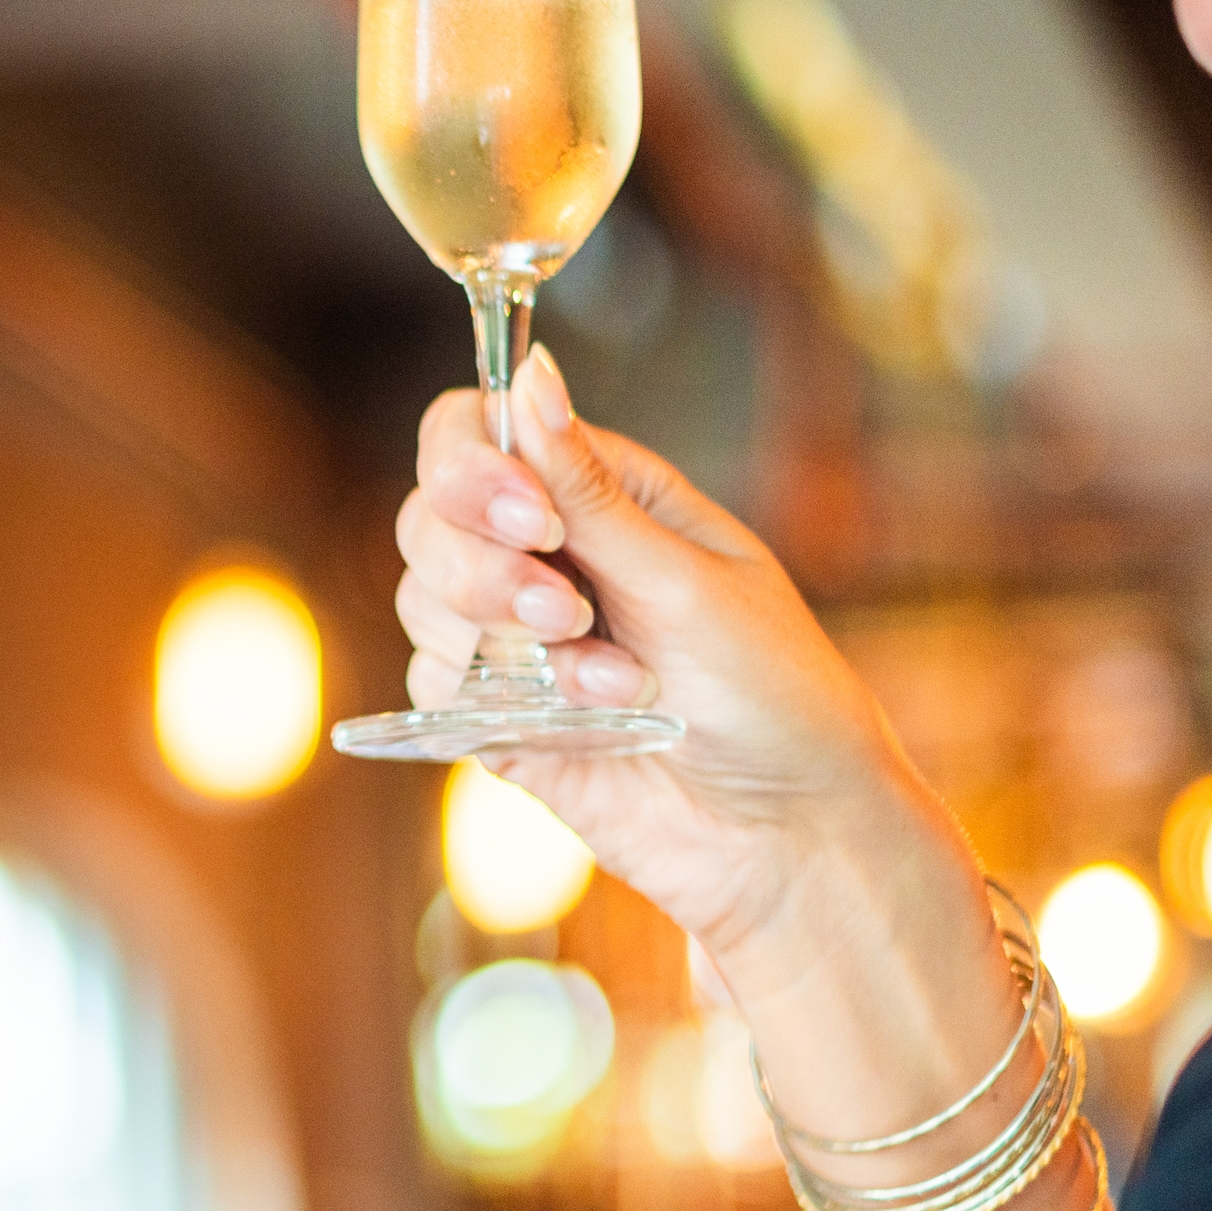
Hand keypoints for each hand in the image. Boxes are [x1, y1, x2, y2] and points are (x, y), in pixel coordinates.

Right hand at [393, 347, 968, 995]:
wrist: (789, 838)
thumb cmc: (773, 694)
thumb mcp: (686, 580)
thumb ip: (587, 491)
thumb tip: (532, 372)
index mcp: (602, 494)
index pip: (473, 431)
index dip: (471, 465)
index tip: (529, 519)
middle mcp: (546, 554)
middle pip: (428, 513)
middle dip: (483, 567)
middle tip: (567, 614)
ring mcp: (515, 637)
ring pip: (422, 599)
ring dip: (503, 642)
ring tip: (611, 686)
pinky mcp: (497, 716)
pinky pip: (433, 684)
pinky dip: (488, 703)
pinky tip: (576, 728)